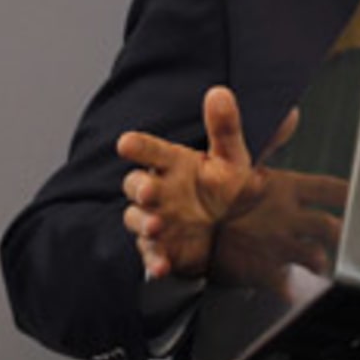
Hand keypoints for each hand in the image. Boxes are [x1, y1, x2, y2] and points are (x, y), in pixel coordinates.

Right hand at [117, 87, 341, 285]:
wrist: (230, 233)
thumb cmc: (224, 191)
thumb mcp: (232, 162)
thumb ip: (229, 130)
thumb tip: (223, 92)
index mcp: (174, 164)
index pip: (151, 150)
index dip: (138, 146)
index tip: (126, 143)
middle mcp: (159, 190)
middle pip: (135, 183)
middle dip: (138, 187)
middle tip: (148, 190)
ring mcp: (155, 220)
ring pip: (136, 218)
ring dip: (143, 222)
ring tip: (156, 226)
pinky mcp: (159, 248)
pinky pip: (150, 254)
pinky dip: (153, 260)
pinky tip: (161, 266)